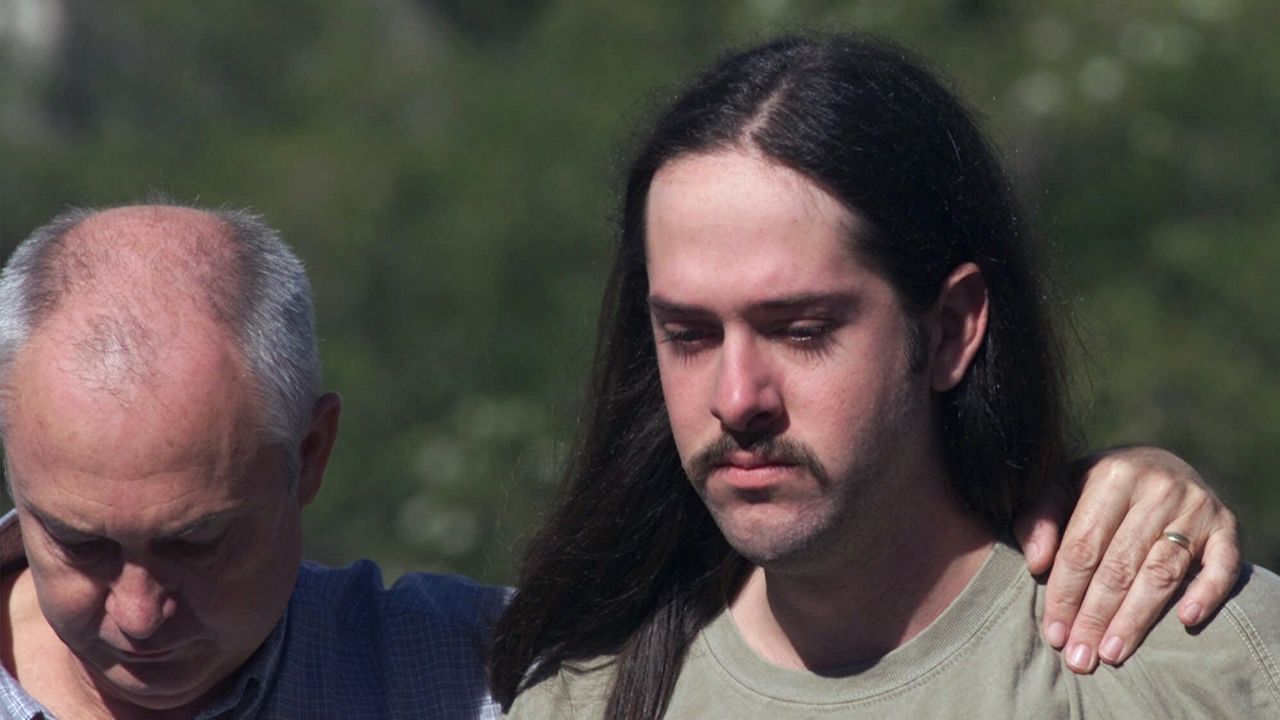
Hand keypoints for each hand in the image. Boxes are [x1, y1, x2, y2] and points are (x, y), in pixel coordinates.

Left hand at [1013, 446, 1239, 673]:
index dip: (1065, 593)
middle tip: (1080, 657)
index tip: (1055, 633)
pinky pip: (1222, 566)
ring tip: (1112, 653)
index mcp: (1112, 475)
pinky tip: (1186, 620)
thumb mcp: (1063, 488)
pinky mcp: (1227, 526)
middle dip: (1096, 616)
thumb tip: (1036, 564)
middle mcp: (1157, 488)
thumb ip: (1040, 520)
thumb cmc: (1099, 488)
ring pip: (1162, 573)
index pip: (1083, 546)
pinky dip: (1206, 593)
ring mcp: (1197, 507)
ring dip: (1136, 619)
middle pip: (1120, 565)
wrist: (1160, 464)